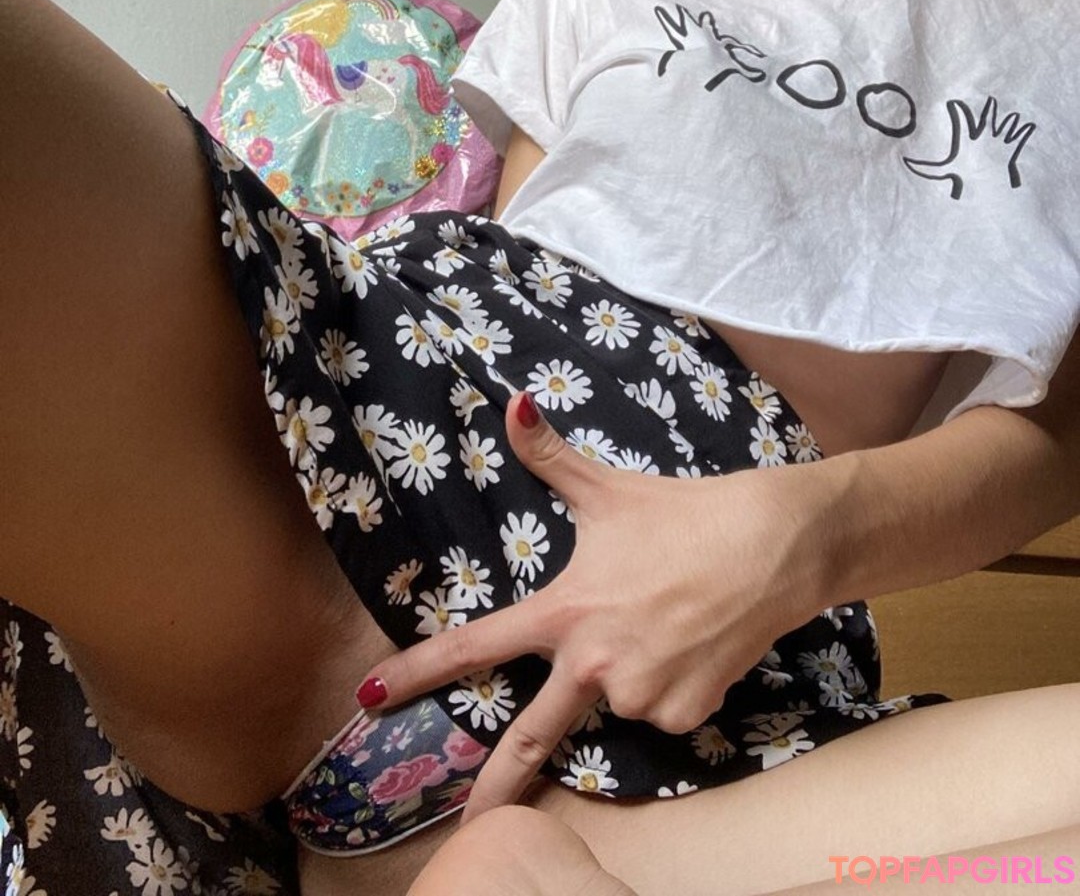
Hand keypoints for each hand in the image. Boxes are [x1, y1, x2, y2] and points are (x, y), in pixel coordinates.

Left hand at [359, 393, 821, 820]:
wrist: (773, 545)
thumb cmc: (683, 513)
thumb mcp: (608, 489)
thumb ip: (550, 457)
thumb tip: (512, 400)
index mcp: (566, 613)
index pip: (476, 647)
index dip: (417, 673)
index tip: (370, 698)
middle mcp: (596, 664)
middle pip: (532, 740)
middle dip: (493, 791)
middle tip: (465, 830)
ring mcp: (642, 695)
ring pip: (618, 698)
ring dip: (628, 673)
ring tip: (666, 616)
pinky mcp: (687, 712)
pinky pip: (664, 708)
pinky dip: (670, 684)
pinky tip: (693, 640)